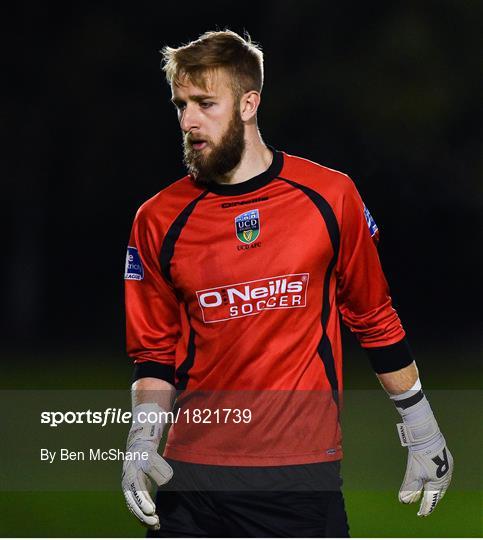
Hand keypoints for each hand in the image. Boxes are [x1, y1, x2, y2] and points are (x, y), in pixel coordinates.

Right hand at [121, 403, 172, 529]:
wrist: (137, 451)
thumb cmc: (145, 454)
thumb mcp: (149, 457)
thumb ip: (155, 468)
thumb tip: (163, 481)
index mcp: (131, 477)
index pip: (136, 492)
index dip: (143, 502)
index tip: (152, 510)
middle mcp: (128, 486)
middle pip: (134, 504)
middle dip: (144, 515)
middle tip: (156, 520)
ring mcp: (130, 492)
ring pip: (135, 509)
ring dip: (144, 519)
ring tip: (157, 525)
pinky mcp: (135, 495)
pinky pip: (137, 509)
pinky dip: (144, 517)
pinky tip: (154, 523)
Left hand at [399, 432, 452, 515]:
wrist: (426, 436)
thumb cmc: (419, 456)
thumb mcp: (413, 473)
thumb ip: (409, 488)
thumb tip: (404, 502)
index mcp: (438, 483)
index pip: (432, 500)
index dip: (426, 508)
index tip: (421, 515)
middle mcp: (446, 477)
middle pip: (438, 493)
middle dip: (432, 500)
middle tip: (425, 508)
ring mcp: (448, 468)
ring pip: (442, 483)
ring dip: (435, 490)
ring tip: (430, 494)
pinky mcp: (447, 459)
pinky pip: (443, 473)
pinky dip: (437, 479)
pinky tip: (434, 478)